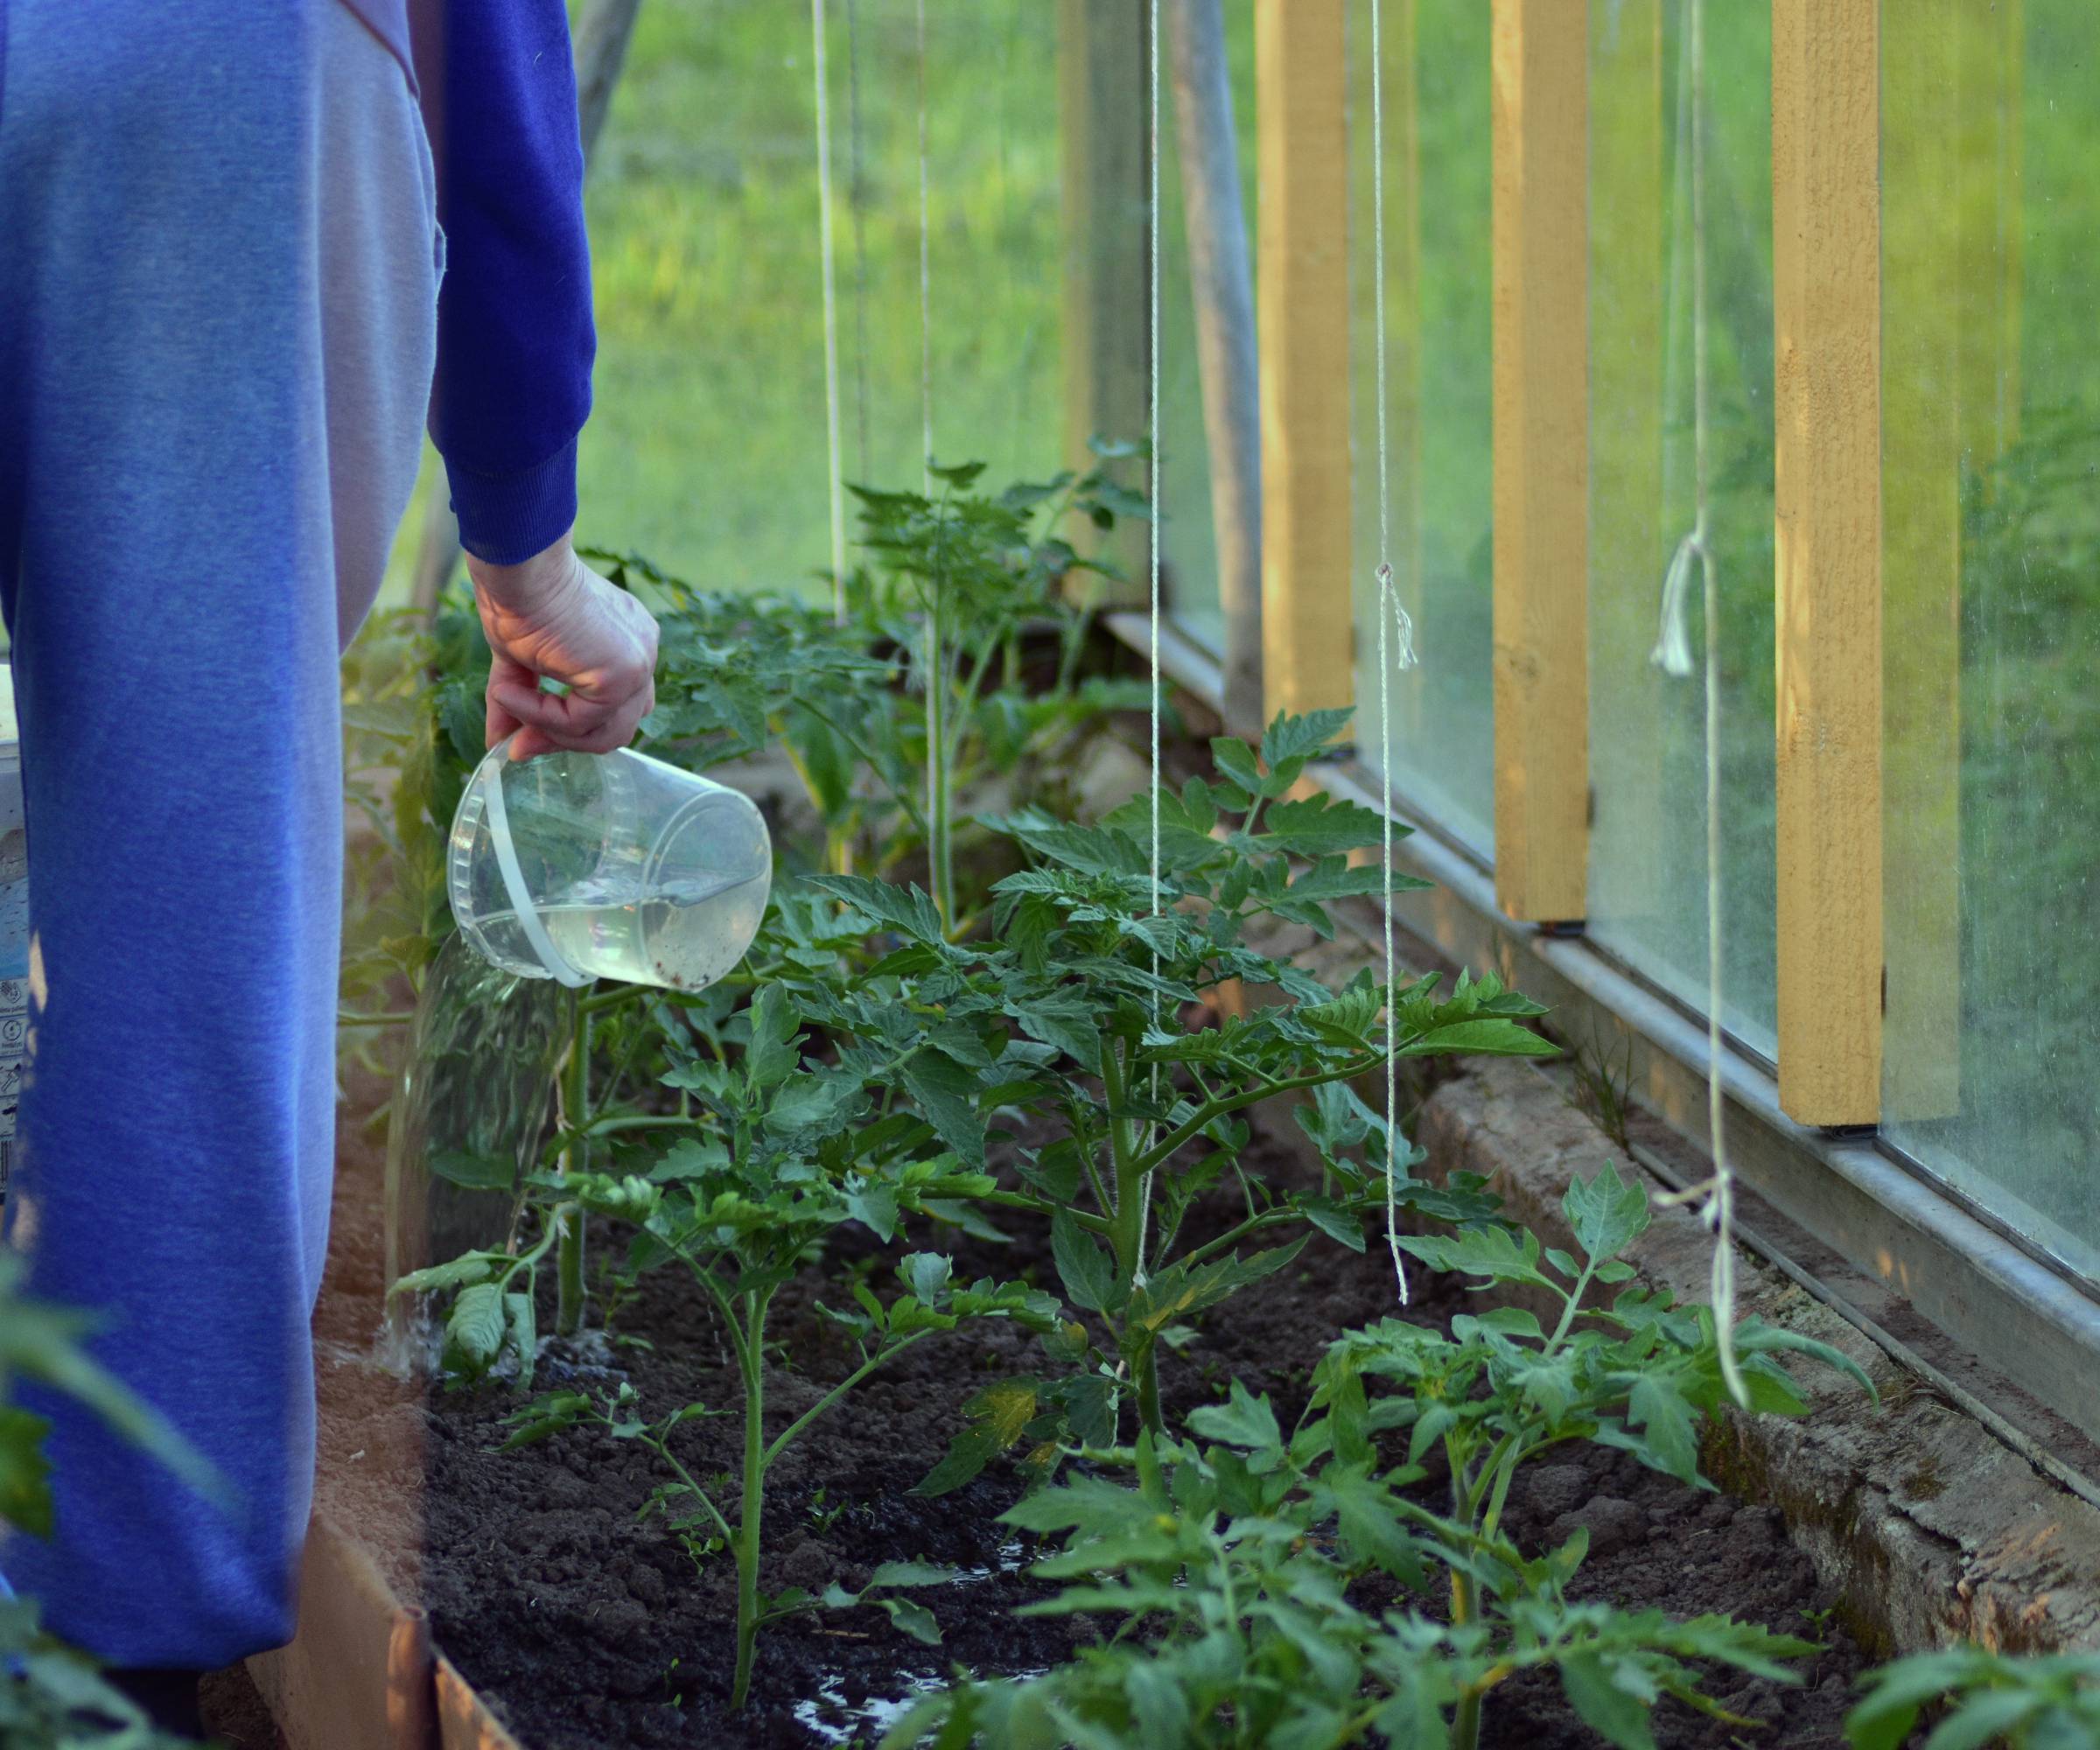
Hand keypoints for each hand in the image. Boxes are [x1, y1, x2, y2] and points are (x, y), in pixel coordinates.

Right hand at [467, 532, 658, 760]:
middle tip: (519, 745)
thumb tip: (500, 745)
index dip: (575, 728)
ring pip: (602, 734)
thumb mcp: (521, 659)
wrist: (518, 565)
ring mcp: (638, 665)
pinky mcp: (621, 675)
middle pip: (618, 726)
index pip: (616, 706)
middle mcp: (642, 652)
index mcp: (626, 643)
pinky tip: (507, 692)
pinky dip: (537, 716)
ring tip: (506, 704)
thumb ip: (522, 701)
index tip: (526, 737)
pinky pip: (577, 722)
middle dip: (564, 741)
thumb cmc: (518, 596)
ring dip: (548, 731)